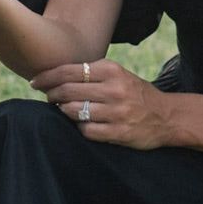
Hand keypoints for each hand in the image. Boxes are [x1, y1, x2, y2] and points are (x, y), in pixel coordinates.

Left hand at [30, 58, 173, 150]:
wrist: (167, 116)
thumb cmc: (134, 93)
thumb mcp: (117, 74)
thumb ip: (91, 73)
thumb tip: (55, 76)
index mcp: (111, 70)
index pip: (69, 71)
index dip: (47, 77)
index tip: (35, 82)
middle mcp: (113, 89)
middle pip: (67, 91)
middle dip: (51, 95)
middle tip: (47, 97)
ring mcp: (116, 112)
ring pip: (73, 112)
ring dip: (63, 112)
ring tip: (62, 110)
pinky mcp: (119, 133)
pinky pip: (86, 131)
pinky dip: (79, 128)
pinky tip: (81, 124)